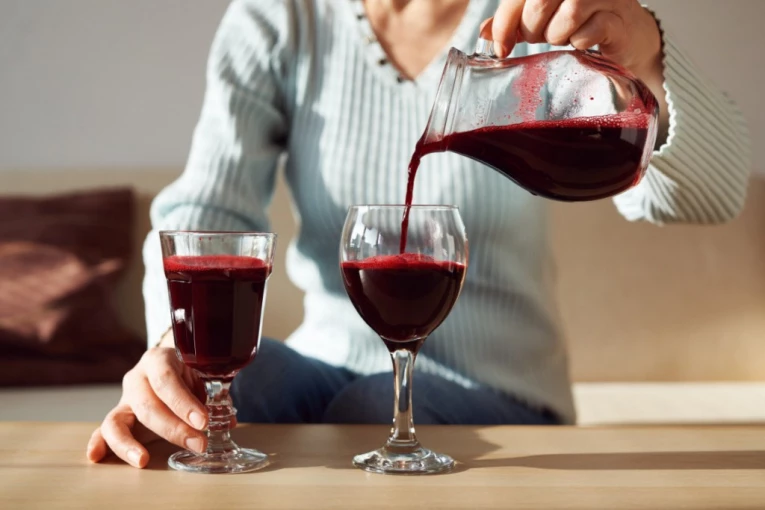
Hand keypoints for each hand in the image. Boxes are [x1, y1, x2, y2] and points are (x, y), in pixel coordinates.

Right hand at [86, 346, 208, 467]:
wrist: (171, 363)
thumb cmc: (189, 369)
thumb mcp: (202, 372)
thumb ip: (215, 393)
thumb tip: (229, 420)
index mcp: (159, 360)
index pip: (167, 380)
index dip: (183, 402)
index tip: (203, 421)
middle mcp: (137, 378)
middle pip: (147, 405)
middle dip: (173, 428)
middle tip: (198, 443)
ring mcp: (124, 398)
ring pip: (116, 420)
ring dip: (129, 443)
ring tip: (143, 460)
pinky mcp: (118, 416)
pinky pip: (103, 430)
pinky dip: (98, 443)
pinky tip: (97, 456)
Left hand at [483, 0, 669, 143]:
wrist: (626, 34)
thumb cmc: (580, 22)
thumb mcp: (542, 19)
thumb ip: (513, 21)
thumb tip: (484, 33)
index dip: (505, 21)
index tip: (501, 47)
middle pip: (541, 0)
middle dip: (533, 28)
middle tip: (541, 37)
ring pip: (568, 13)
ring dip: (557, 35)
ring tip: (563, 37)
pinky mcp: (619, 18)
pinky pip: (590, 33)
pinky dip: (580, 43)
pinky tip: (583, 42)